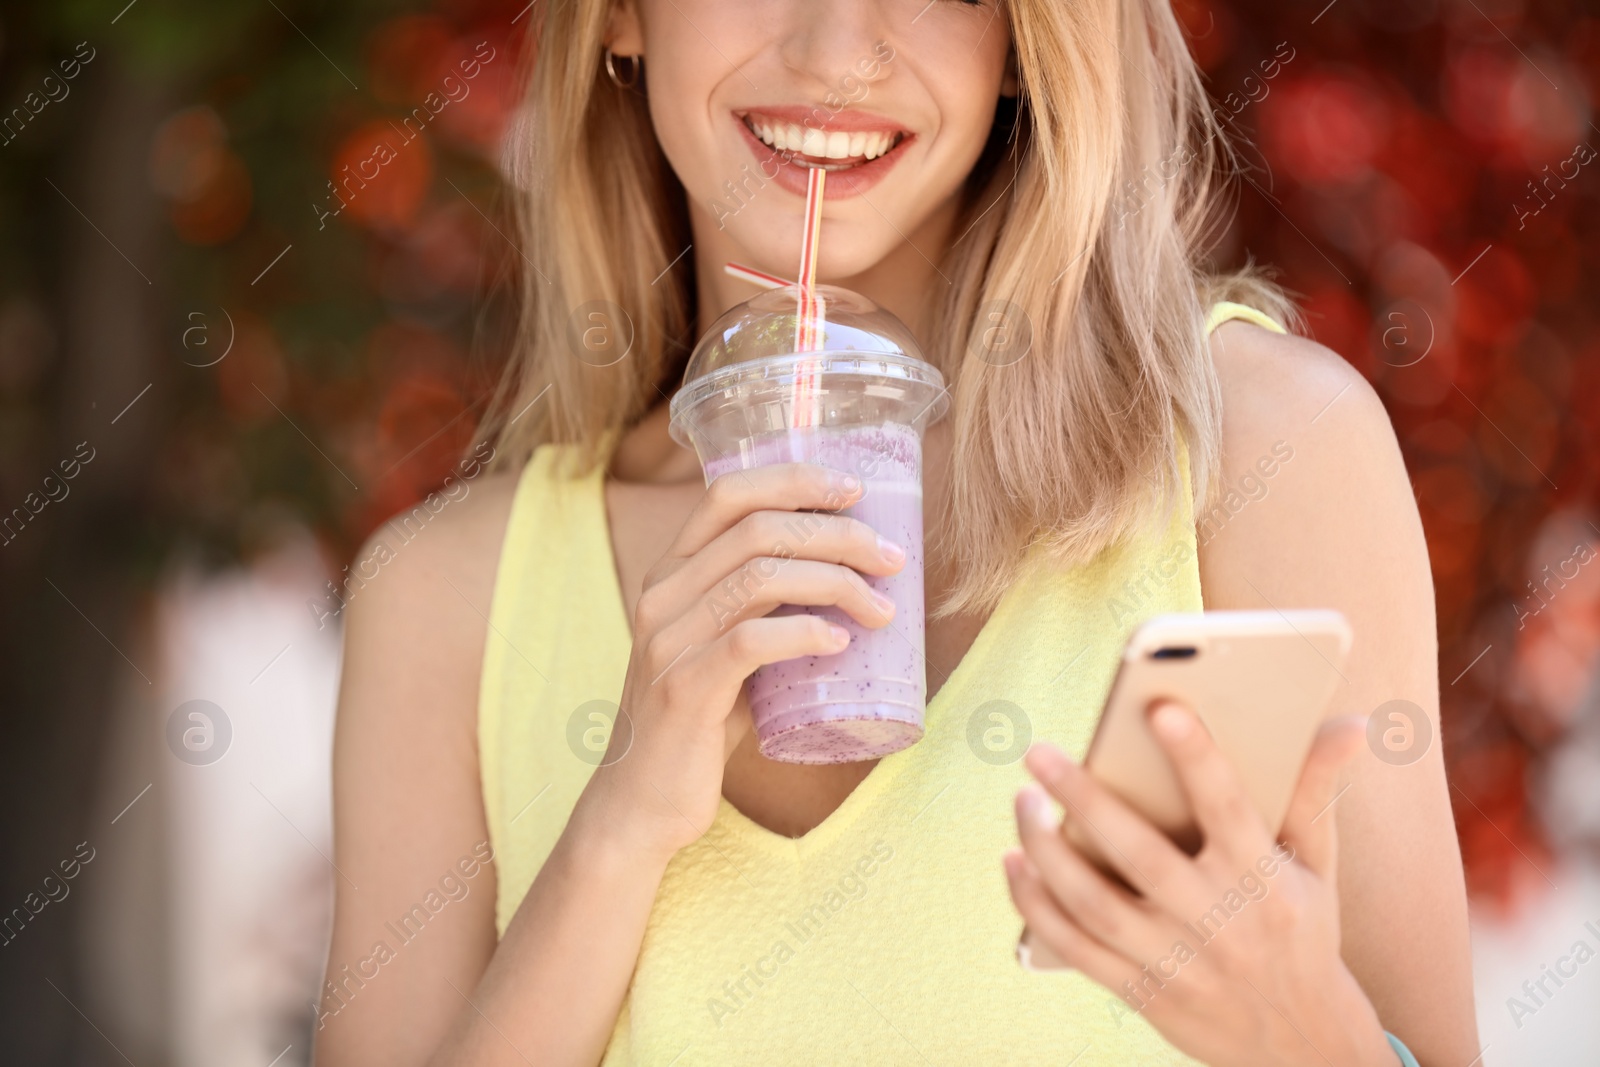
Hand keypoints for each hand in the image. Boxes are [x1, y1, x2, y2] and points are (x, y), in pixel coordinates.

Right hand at [573, 462, 903, 864]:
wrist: (640, 804)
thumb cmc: (699, 724)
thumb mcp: (724, 649)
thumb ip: (764, 611)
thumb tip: (852, 580)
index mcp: (672, 573)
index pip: (729, 493)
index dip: (795, 479)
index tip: (855, 489)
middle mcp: (662, 595)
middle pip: (759, 530)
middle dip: (838, 534)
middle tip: (891, 558)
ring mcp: (667, 641)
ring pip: (760, 578)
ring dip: (836, 583)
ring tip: (882, 609)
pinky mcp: (683, 690)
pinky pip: (750, 642)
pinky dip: (804, 634)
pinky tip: (840, 645)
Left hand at [1003, 703, 1396, 1066]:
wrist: (1301, 1043)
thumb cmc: (1301, 928)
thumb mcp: (1315, 863)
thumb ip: (1315, 790)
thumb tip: (1350, 726)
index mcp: (1262, 879)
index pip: (1228, 809)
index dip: (1198, 758)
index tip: (1161, 708)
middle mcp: (1216, 921)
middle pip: (1140, 856)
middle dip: (1084, 801)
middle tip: (1039, 753)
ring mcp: (1174, 961)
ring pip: (1094, 903)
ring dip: (1045, 850)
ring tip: (1022, 799)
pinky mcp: (1141, 991)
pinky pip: (1075, 946)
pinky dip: (1036, 904)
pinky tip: (1014, 861)